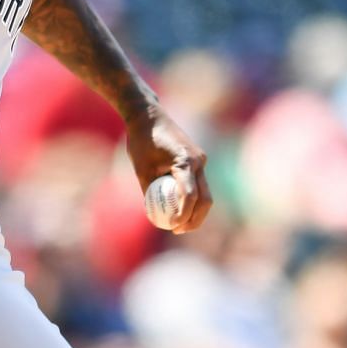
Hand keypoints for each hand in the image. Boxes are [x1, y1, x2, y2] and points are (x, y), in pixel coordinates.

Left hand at [126, 107, 211, 232]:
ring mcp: (201, 160)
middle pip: (205, 198)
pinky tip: (178, 210)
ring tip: (179, 226)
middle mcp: (199, 161)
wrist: (148, 116)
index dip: (183, 215)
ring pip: (205, 193)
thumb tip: (154, 216)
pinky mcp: (198, 160)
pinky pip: (198, 184)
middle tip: (178, 231)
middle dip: (195, 219)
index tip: (172, 227)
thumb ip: (150, 193)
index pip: (190, 195)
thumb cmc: (140, 141)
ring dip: (196, 212)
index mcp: (186, 161)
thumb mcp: (141, 170)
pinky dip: (192, 199)